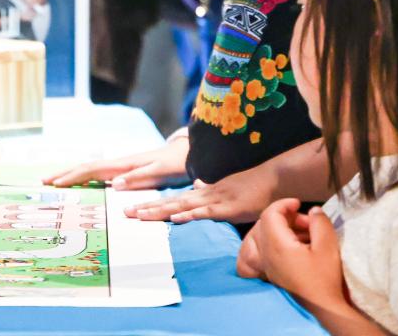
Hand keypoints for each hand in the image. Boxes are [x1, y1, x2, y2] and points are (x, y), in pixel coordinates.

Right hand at [45, 130, 189, 190]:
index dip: (73, 177)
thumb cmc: (176, 164)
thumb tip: (114, 184)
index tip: (55, 184)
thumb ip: (139, 178)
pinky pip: (100, 174)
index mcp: (125, 165)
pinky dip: (85, 178)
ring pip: (91, 169)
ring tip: (54, 181)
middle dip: (65, 174)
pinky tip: (80, 183)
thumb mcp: (160, 172)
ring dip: (72, 175)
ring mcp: (122, 166)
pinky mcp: (126, 171)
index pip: (93, 169)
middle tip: (43, 182)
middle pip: (86, 167)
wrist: (188, 153)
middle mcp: (120, 164)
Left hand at [127, 158, 279, 222]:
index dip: (153, 204)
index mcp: (203, 193)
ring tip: (139, 214)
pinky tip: (175, 218)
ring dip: (160, 210)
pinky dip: (189, 215)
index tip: (134, 209)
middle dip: (147, 208)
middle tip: (125, 213)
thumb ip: (211, 190)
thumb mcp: (227, 189)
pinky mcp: (227, 208)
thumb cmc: (252, 187)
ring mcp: (214, 200)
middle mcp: (204, 195)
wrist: (272, 179)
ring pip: (181, 206)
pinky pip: (205, 212)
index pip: (173, 199)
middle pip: (170, 202)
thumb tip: (198, 186)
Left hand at [238, 199, 350, 315]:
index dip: (283, 205)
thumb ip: (319, 223)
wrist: (323, 308)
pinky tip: (274, 246)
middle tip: (306, 224)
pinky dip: (255, 247)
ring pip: (253, 239)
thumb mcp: (328, 247)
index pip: (269, 215)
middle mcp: (264, 255)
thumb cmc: (325, 278)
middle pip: (262, 224)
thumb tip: (313, 211)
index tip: (299, 204)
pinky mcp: (267, 275)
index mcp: (276, 246)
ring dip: (270, 229)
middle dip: (283, 217)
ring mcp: (263, 267)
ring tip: (293, 233)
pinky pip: (248, 258)